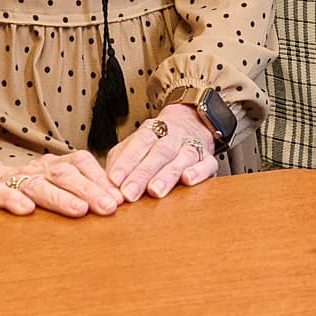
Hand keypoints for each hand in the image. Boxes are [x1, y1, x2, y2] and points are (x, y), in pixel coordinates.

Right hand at [0, 135, 121, 216]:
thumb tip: (116, 204)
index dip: (100, 179)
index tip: (120, 197)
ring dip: (60, 198)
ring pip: (37, 185)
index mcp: (53, 166)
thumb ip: (79, 192)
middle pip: (64, 175)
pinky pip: (1, 195)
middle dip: (89, 191)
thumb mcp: (52, 186)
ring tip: (79, 210)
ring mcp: (13, 180)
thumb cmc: (24, 190)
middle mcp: (36, 170)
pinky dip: (13, 201)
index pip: (80, 164)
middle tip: (109, 207)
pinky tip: (25, 210)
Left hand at [102, 104, 219, 201]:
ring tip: (155, 192)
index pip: (138, 144)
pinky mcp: (209, 159)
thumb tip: (106, 185)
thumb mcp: (134, 147)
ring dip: (167, 175)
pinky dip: (198, 172)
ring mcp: (192, 146)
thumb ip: (119, 163)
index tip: (115, 181)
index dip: (126, 162)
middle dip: (143, 174)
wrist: (193, 121)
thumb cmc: (156, 143)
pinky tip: (188, 180)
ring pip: (181, 158)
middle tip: (130, 193)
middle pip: (158, 153)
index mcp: (152, 131)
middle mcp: (172, 136)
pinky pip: (207, 164)